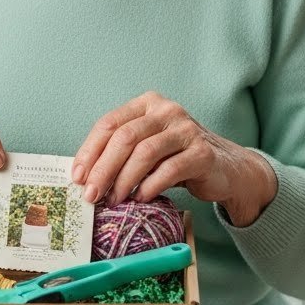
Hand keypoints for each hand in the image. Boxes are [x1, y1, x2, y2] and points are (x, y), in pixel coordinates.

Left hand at [72, 92, 277, 227]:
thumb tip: (84, 177)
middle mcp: (167, 111)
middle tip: (91, 195)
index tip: (78, 177)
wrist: (226, 168)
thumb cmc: (177, 158)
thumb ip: (121, 153)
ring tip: (114, 200)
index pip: (110, 123)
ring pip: (145, 153)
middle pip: (125, 137)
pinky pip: (169, 170)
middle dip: (103, 169)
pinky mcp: (202, 153)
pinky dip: (150, 186)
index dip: (90, 151)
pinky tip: (140, 198)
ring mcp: (186, 130)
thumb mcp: (147, 148)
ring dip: (124, 180)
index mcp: (147, 104)